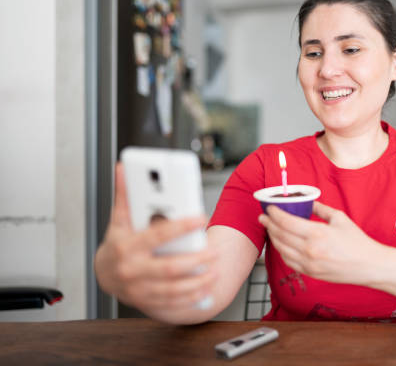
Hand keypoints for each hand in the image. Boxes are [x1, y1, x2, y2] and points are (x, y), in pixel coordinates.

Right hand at [94, 163, 217, 311]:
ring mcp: (138, 289)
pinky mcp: (146, 302)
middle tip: (216, 252)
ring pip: (173, 288)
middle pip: (169, 267)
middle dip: (196, 260)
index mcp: (126, 246)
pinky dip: (190, 297)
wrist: (105, 274)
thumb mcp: (120, 219)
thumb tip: (123, 168)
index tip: (201, 217)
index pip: (157, 235)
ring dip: (197, 281)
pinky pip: (171, 303)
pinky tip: (205, 289)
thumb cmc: (118, 242)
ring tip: (215, 270)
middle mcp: (132, 270)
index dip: (181, 226)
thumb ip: (125, 194)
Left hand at [258, 201, 378, 284]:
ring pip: (281, 249)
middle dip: (269, 224)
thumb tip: (307, 202)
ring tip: (270, 229)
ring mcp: (308, 264)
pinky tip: (281, 244)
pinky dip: (282, 251)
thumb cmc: (357, 241)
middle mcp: (309, 250)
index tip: (270, 208)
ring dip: (273, 237)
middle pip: (280, 235)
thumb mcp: (339, 218)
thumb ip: (320, 209)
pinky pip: (289, 261)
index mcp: (317, 233)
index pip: (286, 222)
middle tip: (263, 217)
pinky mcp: (310, 273)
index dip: (274, 214)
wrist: (369, 266)